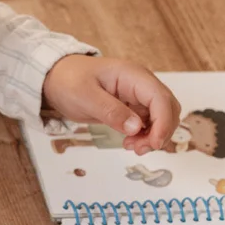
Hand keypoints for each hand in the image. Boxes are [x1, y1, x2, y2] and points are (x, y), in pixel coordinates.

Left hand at [43, 56, 180, 155]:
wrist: (56, 78)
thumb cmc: (68, 80)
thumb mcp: (85, 96)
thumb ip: (110, 111)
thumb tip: (136, 127)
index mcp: (132, 75)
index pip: (160, 98)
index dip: (163, 122)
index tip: (155, 144)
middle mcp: (140, 84)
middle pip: (168, 108)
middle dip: (161, 132)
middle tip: (139, 149)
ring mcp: (138, 95)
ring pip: (161, 118)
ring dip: (154, 136)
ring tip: (131, 146)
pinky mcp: (132, 107)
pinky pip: (149, 123)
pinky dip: (145, 135)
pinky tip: (130, 142)